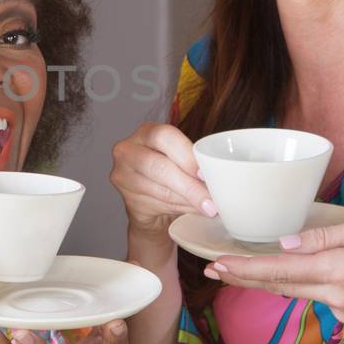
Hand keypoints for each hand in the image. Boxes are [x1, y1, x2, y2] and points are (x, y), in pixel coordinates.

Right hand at [110, 123, 213, 260]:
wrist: (151, 204)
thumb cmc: (170, 175)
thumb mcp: (179, 159)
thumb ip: (192, 161)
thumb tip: (219, 176)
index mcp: (146, 132)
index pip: (164, 136)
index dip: (186, 155)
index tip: (205, 174)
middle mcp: (128, 151)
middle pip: (158, 166)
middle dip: (188, 185)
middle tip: (211, 200)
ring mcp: (123, 176)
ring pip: (161, 190)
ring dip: (189, 201)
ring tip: (209, 207)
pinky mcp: (128, 201)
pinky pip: (159, 206)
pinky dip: (181, 209)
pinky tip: (194, 210)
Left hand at [204, 212, 343, 324]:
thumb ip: (321, 237)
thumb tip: (283, 244)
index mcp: (338, 269)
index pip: (281, 270)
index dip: (246, 269)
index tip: (219, 265)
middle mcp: (335, 295)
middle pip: (278, 287)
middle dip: (243, 278)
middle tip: (211, 269)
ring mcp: (341, 310)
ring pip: (293, 294)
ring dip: (264, 283)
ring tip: (234, 270)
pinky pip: (312, 298)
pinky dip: (293, 286)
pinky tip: (278, 276)